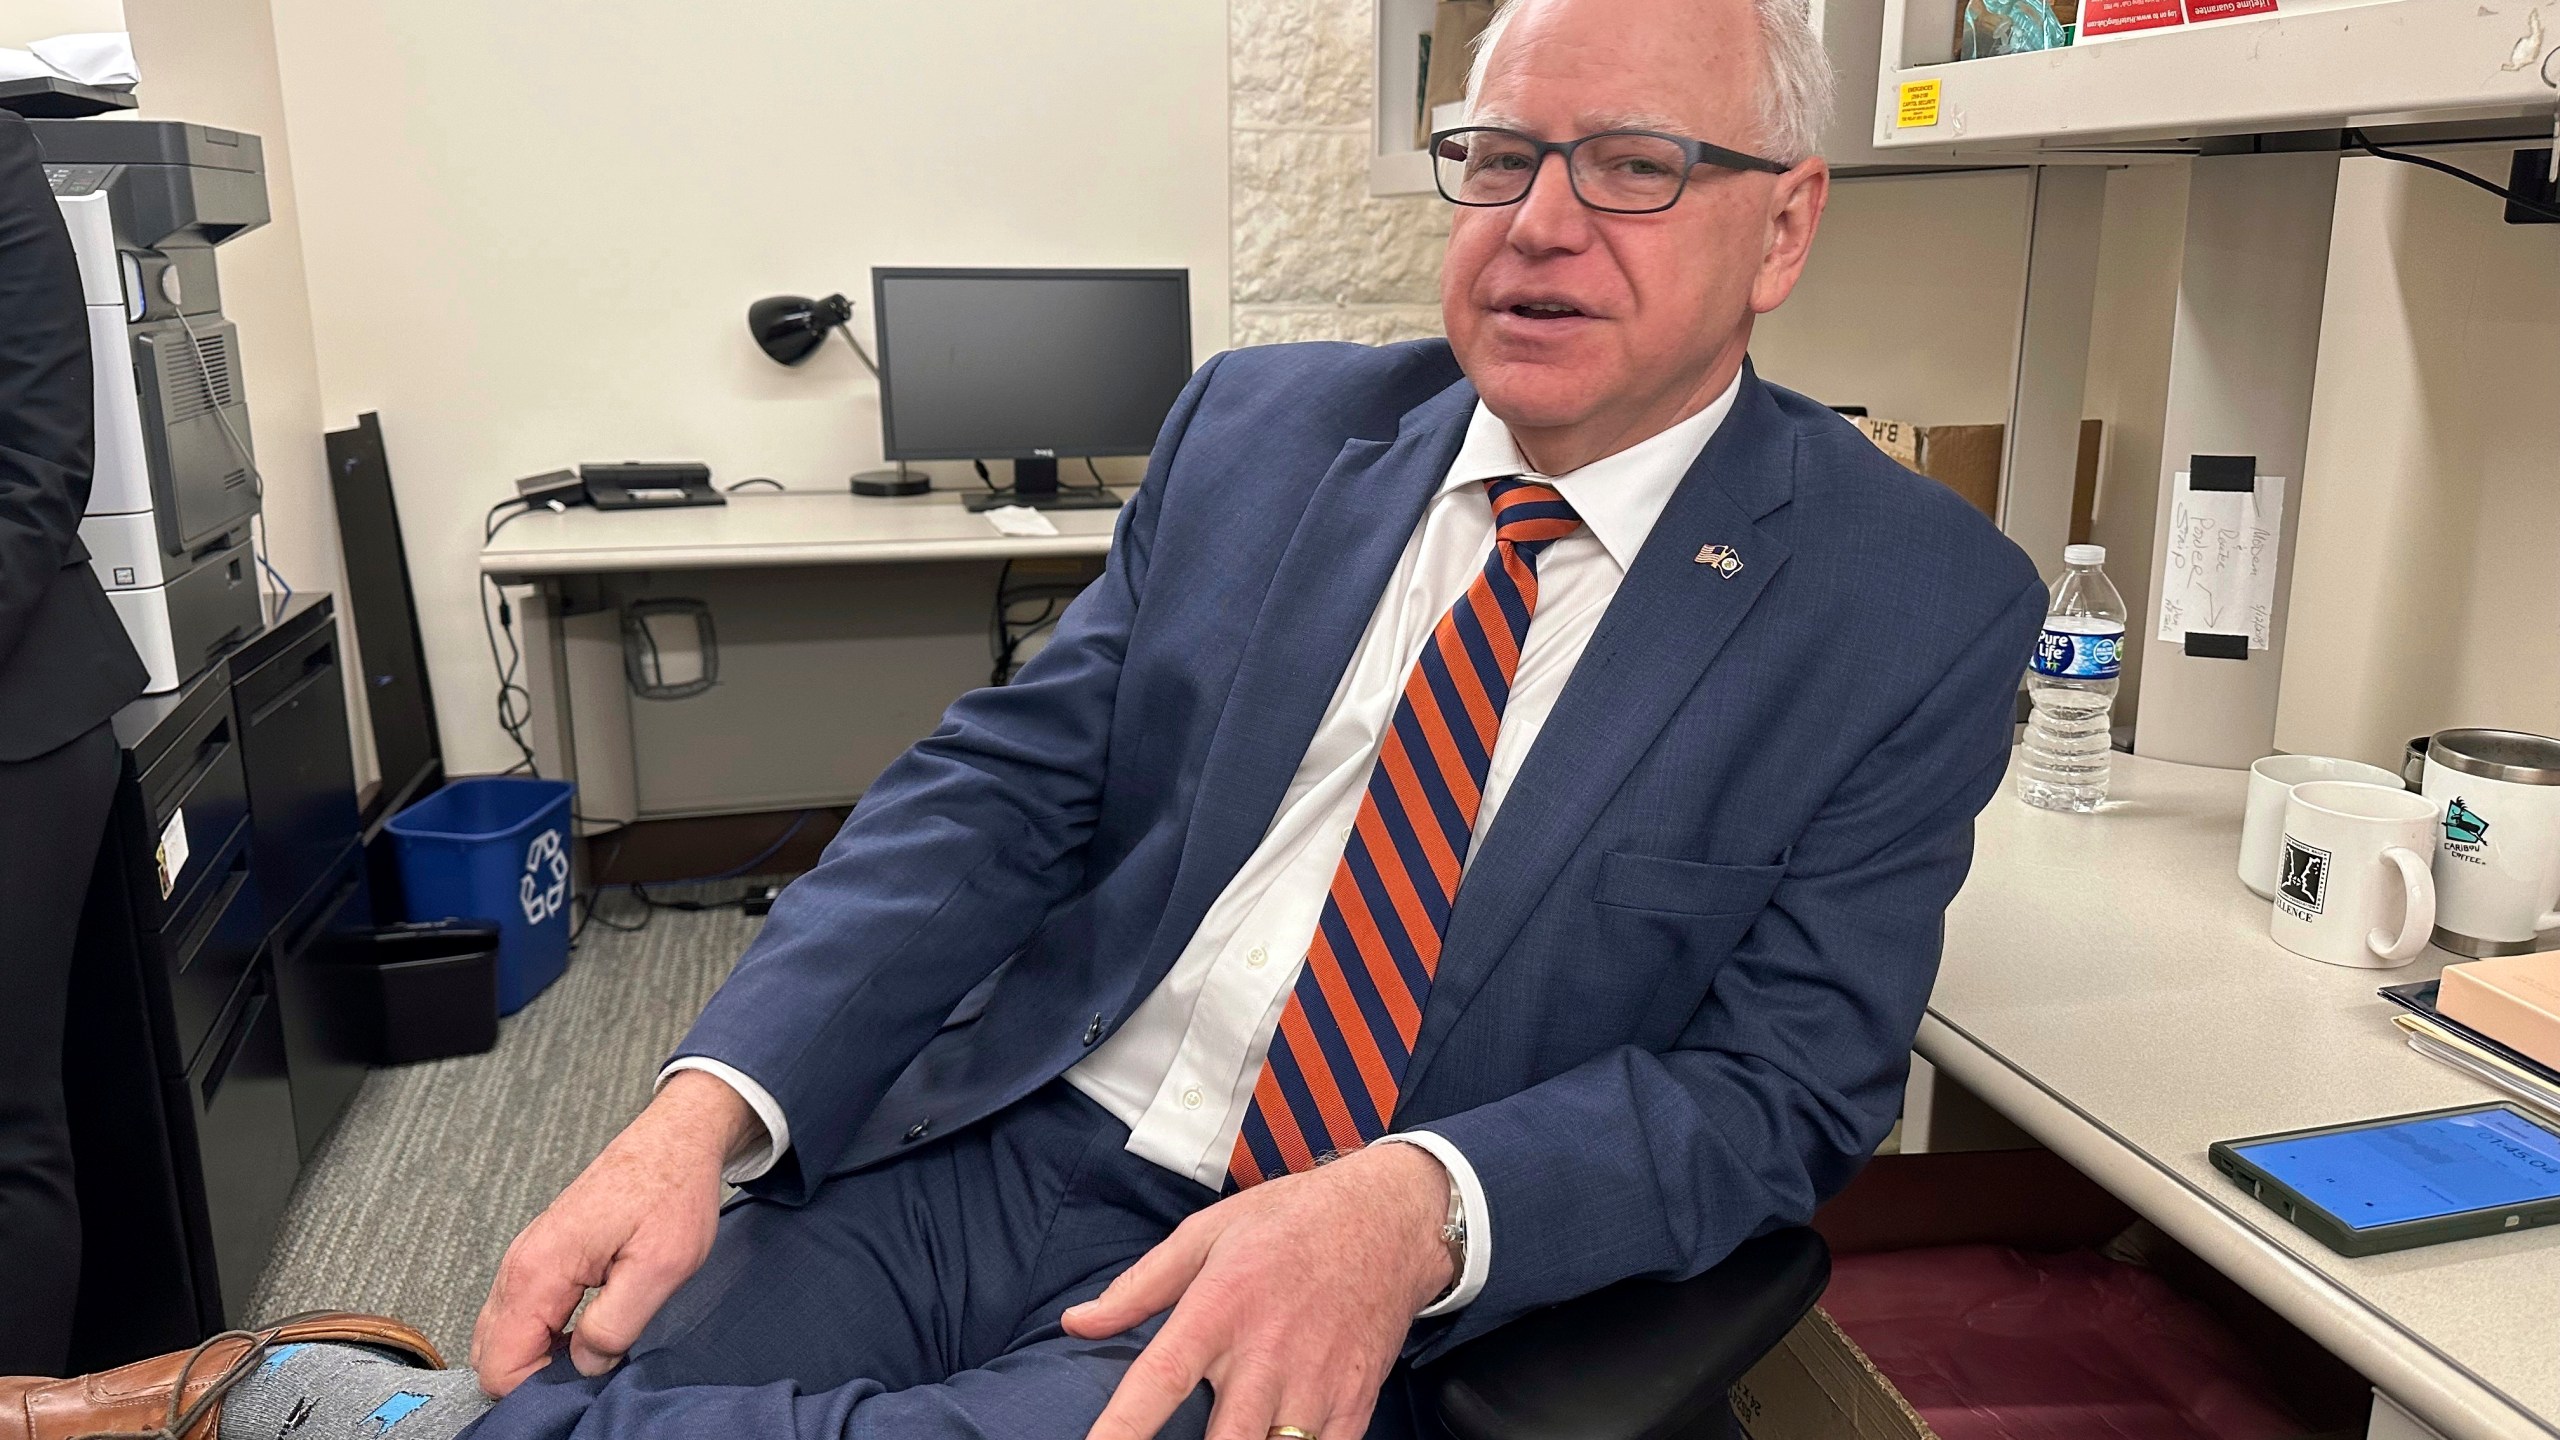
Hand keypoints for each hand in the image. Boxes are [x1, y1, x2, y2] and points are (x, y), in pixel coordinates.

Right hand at [469, 1070, 755, 1396]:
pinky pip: (521, 1313)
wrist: (674, 1140)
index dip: (537, 1390)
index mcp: (539, 1271)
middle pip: (491, 1354)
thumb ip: (616, 1323)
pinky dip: (542, 1335)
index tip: (582, 1386)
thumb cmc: (672, 1190)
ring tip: (590, 1353)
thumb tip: (586, 1364)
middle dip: (531, 1378)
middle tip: (587, 1374)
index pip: (500, 1365)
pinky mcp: (541, 1256)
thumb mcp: (662, 1265)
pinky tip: (584, 1332)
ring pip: (502, 1334)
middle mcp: (519, 1264)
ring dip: (537, 1357)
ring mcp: (526, 1258)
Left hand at [1065, 1141, 1454, 1439]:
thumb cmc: (1290, 1222)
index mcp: (1220, 1308)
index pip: (1158, 1380)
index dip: (1122, 1430)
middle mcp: (1267, 1355)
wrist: (1390, 1219)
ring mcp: (1316, 1385)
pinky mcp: (1355, 1404)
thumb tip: (1077, 1322)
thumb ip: (1139, 1286)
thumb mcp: (1207, 1233)